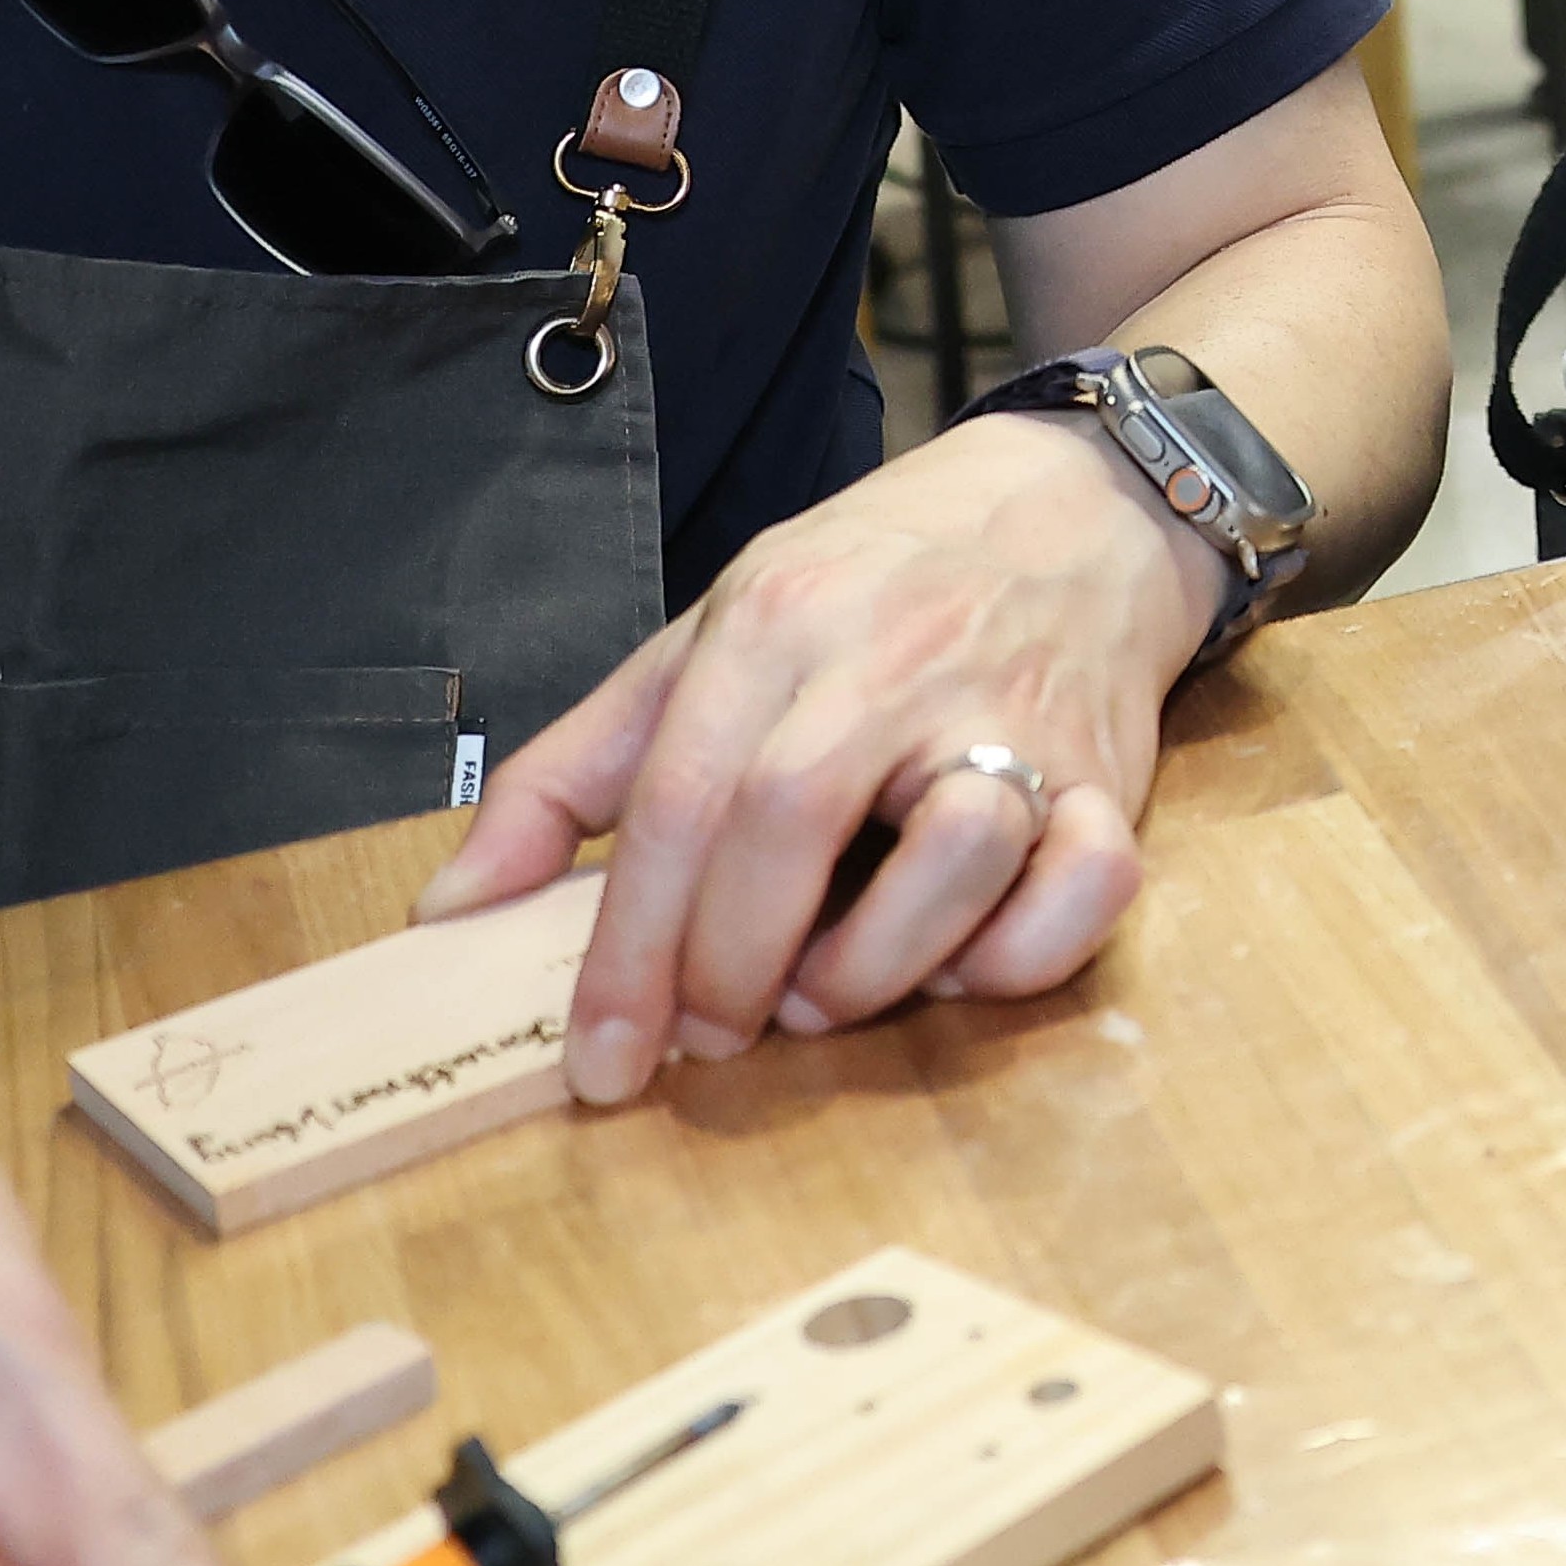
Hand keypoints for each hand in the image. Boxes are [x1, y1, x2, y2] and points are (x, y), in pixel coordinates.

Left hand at [417, 410, 1214, 1098]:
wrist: (1075, 505)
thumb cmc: (870, 590)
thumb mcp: (706, 643)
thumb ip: (575, 774)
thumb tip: (450, 908)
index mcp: (776, 623)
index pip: (681, 800)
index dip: (629, 950)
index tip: (600, 1060)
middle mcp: (894, 661)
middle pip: (790, 825)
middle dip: (732, 967)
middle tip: (714, 1034)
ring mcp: (1016, 715)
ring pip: (958, 854)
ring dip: (879, 965)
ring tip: (831, 987)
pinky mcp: (1116, 772)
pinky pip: (1091, 884)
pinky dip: (1025, 952)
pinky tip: (965, 955)